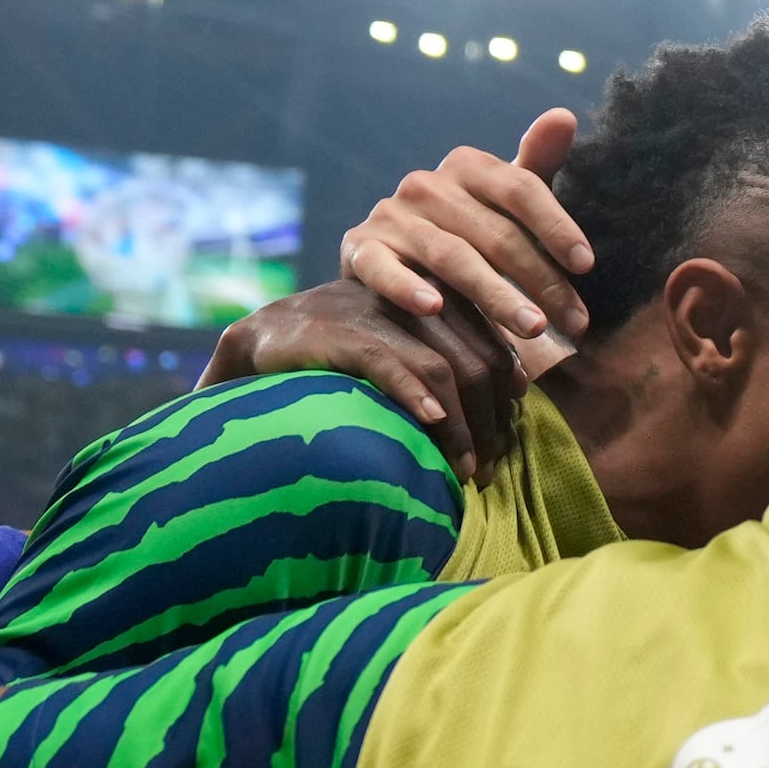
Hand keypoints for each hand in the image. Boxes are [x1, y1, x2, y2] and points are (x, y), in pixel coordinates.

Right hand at [205, 280, 519, 482]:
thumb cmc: (340, 360)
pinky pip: (386, 361)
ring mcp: (375, 312)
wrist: (259, 341)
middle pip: (474, 360)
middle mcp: (411, 297)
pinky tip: (431, 423)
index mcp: (434, 298)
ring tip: (464, 469)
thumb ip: (445, 368)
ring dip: (460, 425)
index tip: (509, 439)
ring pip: (440, 366)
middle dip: (489, 422)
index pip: (490, 347)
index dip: (506, 396)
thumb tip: (504, 411)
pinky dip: (413, 394)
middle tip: (488, 470)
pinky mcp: (336, 329)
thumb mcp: (401, 356)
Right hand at [338, 108, 589, 371]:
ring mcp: (391, 216)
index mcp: (468, 165)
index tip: (587, 265)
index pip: (521, 188)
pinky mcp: (361, 249)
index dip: (556, 225)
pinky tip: (432, 308)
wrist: (393, 255)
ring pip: (452, 257)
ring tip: (533, 329)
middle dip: (541, 280)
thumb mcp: (504, 198)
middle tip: (575, 321)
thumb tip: (564, 115)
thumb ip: (536, 163)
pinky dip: (406, 287)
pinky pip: (383, 269)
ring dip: (495, 295)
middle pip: (495, 232)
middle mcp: (427, 184)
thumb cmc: (469, 228)